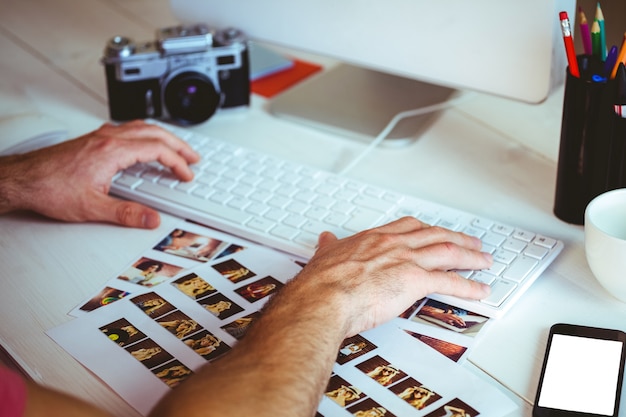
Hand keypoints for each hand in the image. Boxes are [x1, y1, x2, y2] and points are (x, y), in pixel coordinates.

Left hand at [0, 120, 198, 227]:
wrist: (21, 180)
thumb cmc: (49, 189)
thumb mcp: (92, 208)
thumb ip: (126, 214)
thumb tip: (152, 219)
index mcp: (112, 151)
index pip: (157, 149)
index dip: (177, 162)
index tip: (186, 175)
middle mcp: (107, 138)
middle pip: (154, 132)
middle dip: (178, 145)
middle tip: (192, 158)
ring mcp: (100, 136)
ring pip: (141, 127)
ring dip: (163, 136)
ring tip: (175, 148)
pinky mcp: (92, 139)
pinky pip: (127, 129)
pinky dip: (145, 134)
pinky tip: (143, 144)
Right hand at [292, 217, 491, 336]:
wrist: (324, 297)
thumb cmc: (322, 283)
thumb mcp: (324, 256)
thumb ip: (328, 246)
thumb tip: (325, 239)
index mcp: (373, 238)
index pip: (408, 226)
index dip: (426, 229)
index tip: (435, 231)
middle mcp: (394, 244)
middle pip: (435, 234)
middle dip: (457, 238)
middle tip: (471, 242)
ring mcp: (406, 260)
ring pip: (448, 252)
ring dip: (470, 256)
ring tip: (484, 261)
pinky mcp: (415, 281)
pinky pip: (450, 282)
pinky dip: (469, 286)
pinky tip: (479, 290)